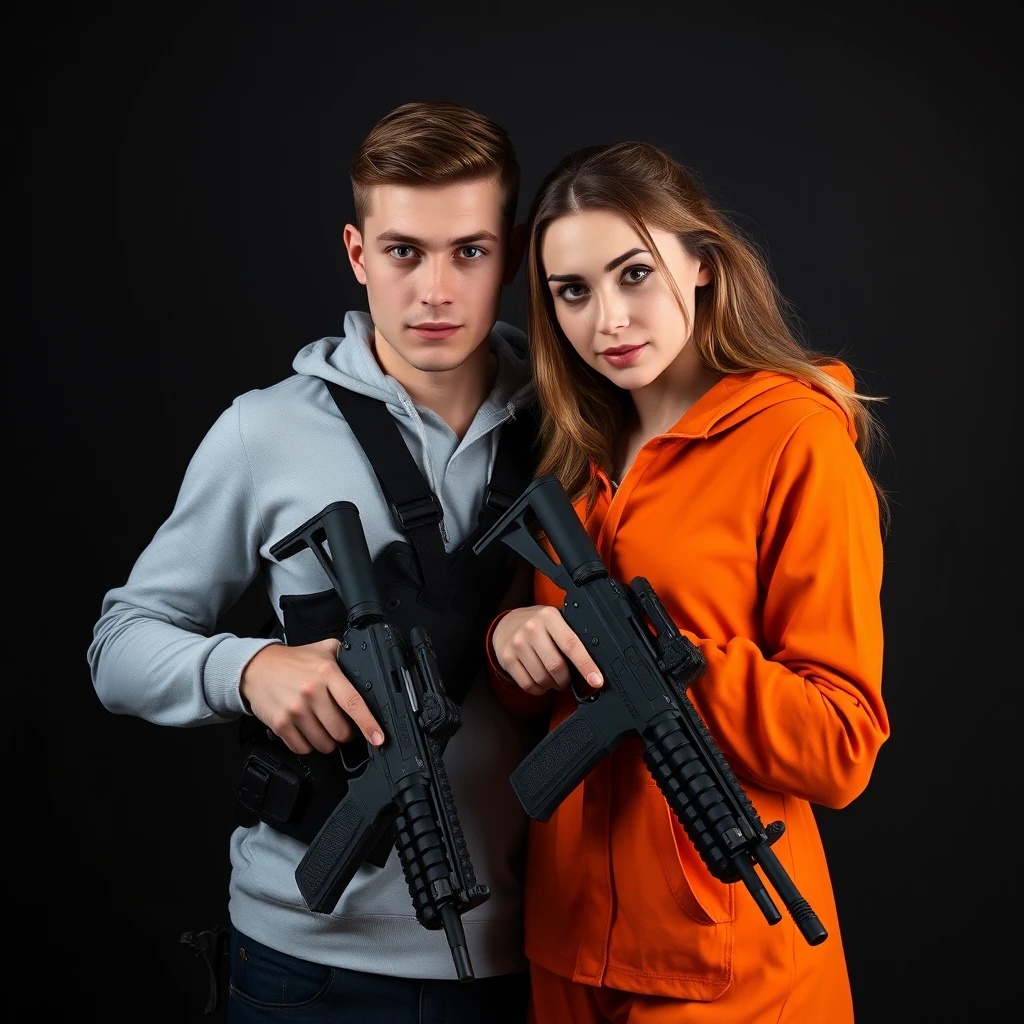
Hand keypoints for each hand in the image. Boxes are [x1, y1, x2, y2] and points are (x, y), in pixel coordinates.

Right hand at [240, 639, 384, 754]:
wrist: (256, 667)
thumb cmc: (293, 661)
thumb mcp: (323, 649)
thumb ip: (346, 655)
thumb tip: (369, 668)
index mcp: (327, 673)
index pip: (353, 703)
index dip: (369, 724)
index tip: (378, 737)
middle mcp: (311, 691)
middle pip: (340, 731)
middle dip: (346, 733)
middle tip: (342, 725)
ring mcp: (295, 710)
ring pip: (323, 743)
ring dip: (327, 741)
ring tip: (322, 726)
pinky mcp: (281, 724)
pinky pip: (303, 748)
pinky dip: (308, 745)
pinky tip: (307, 731)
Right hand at [492, 605, 603, 695]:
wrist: (506, 624)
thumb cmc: (538, 625)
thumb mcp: (555, 621)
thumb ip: (571, 635)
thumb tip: (596, 659)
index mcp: (549, 617)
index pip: (571, 645)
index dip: (586, 665)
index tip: (596, 680)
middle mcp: (532, 628)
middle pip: (556, 666)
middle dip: (565, 679)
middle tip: (566, 678)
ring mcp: (518, 644)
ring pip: (542, 679)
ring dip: (552, 685)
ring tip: (552, 677)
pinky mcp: (507, 658)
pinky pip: (528, 685)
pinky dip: (539, 689)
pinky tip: (540, 681)